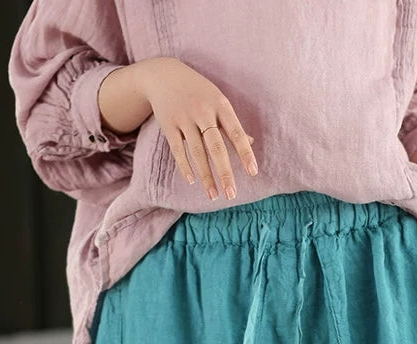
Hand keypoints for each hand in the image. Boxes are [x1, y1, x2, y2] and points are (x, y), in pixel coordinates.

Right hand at [133, 56, 257, 200]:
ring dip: (206, 177)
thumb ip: (231, 123)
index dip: (245, 153)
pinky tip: (192, 181)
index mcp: (220, 105)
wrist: (163, 75)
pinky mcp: (168, 124)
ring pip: (197, 152)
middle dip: (225, 173)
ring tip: (214, 195)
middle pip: (216, 147)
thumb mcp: (217, 101)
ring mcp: (184, 118)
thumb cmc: (198, 91)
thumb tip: (250, 142)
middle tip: (232, 195)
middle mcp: (203, 111)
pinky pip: (178, 149)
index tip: (253, 172)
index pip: (236, 133)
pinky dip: (185, 166)